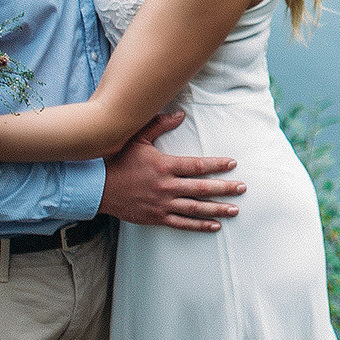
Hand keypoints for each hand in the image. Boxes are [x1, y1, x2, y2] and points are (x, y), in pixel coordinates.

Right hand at [101, 111, 244, 231]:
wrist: (96, 188)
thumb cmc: (117, 160)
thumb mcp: (137, 138)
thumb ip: (160, 124)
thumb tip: (181, 114)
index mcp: (164, 166)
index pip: (198, 166)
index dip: (218, 165)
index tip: (233, 164)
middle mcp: (166, 186)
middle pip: (202, 189)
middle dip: (225, 188)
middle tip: (243, 188)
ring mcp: (162, 204)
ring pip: (195, 208)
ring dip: (217, 209)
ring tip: (234, 210)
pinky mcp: (155, 217)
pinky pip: (181, 223)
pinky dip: (199, 225)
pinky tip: (214, 226)